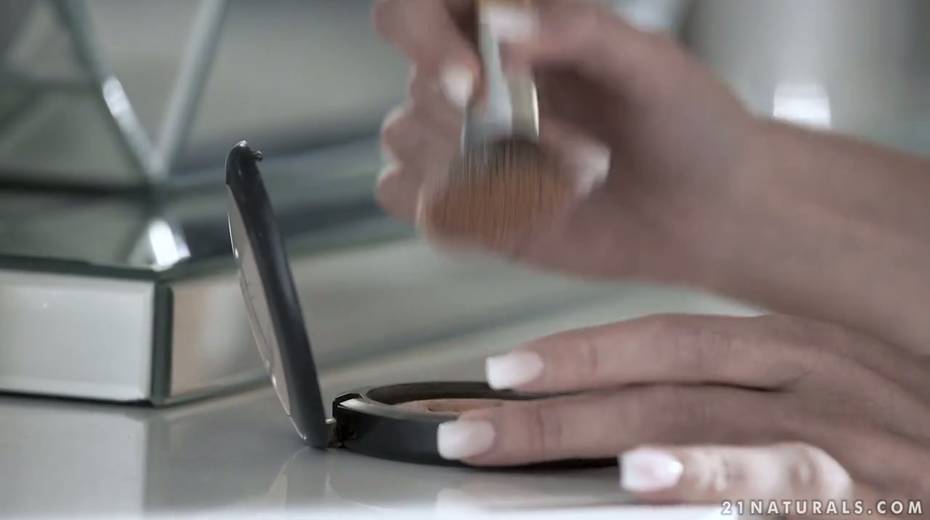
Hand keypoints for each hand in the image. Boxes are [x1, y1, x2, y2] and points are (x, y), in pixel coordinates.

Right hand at [373, 0, 759, 279]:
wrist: (710, 214)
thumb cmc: (690, 126)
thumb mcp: (650, 63)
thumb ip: (576, 29)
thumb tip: (501, 26)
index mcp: (514, 30)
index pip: (412, 11)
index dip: (422, 38)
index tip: (472, 82)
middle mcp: (479, 84)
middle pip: (417, 91)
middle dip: (488, 127)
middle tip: (572, 149)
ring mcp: (470, 147)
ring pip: (407, 144)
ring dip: (483, 173)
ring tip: (568, 184)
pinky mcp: (472, 207)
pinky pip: (413, 203)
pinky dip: (451, 213)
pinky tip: (515, 213)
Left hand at [435, 314, 929, 513]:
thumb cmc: (902, 436)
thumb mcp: (821, 398)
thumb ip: (735, 400)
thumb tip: (637, 427)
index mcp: (787, 345)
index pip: (661, 337)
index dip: (577, 352)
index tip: (505, 370)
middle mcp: (804, 368)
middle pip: (655, 370)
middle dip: (555, 393)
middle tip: (469, 419)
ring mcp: (836, 422)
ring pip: (693, 413)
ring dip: (595, 425)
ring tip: (516, 431)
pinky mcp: (870, 485)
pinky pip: (781, 477)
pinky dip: (710, 474)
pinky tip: (646, 478)